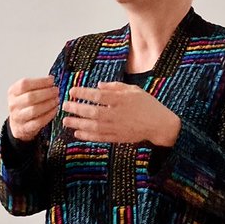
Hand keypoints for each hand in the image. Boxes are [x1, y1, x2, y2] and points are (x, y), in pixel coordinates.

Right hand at [7, 76, 59, 141]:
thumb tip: (50, 79)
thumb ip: (36, 85)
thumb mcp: (25, 92)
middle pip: (30, 97)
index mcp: (12, 92)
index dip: (40, 81)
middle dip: (47, 93)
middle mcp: (13, 104)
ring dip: (49, 104)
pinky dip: (49, 115)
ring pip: (34, 110)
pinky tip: (55, 109)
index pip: (24, 84)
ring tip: (56, 100)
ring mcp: (18, 117)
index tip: (51, 80)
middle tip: (56, 91)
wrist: (18, 124)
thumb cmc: (25, 104)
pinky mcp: (25, 128)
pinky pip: (39, 121)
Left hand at [62, 82, 180, 146]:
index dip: (84, 93)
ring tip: (65, 121)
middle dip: (77, 109)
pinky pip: (99, 137)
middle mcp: (118, 114)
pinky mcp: (118, 138)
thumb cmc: (147, 104)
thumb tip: (97, 85)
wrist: (159, 125)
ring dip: (78, 124)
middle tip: (64, 105)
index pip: (98, 96)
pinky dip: (87, 136)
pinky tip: (77, 133)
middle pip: (93, 112)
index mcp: (122, 100)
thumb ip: (115, 87)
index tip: (72, 90)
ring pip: (94, 127)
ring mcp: (117, 127)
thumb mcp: (133, 90)